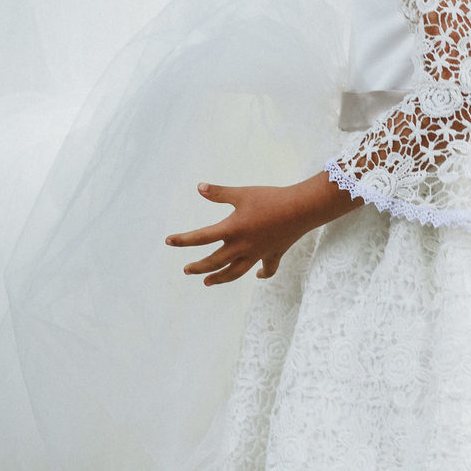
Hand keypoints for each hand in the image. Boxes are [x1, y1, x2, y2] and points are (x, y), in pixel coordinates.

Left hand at [165, 173, 355, 286]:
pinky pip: (267, 269)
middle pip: (215, 262)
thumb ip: (219, 193)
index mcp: (232, 230)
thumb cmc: (270, 199)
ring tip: (208, 282)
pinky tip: (257, 276)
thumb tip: (199, 187)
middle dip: (199, 267)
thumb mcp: (242, 193)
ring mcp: (258, 253)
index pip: (201, 237)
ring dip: (220, 278)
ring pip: (235, 272)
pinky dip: (261, 274)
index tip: (169, 241)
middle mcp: (242, 246)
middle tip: (187, 269)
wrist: (301, 209)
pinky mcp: (273, 254)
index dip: (183, 240)